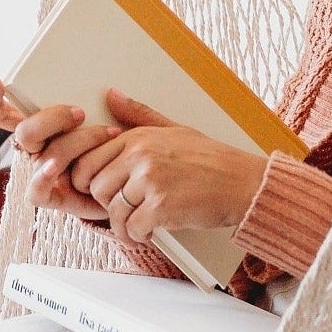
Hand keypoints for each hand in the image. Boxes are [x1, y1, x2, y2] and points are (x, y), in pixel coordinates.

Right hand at [0, 78, 121, 221]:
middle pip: (24, 132)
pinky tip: (55, 168)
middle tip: (80, 112)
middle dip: (49, 119)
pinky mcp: (54, 197)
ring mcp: (45, 174)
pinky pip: (36, 192)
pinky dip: (42, 178)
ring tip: (106, 135)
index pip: (7, 113)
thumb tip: (113, 92)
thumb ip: (123, 109)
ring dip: (73, 143)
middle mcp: (39, 150)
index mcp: (45, 127)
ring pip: (41, 155)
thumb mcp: (128, 125)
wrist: (140, 190)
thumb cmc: (127, 152)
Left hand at [70, 92, 269, 246]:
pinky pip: (132, 228)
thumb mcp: (173, 128)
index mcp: (139, 136)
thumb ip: (138, 115)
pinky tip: (150, 232)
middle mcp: (141, 155)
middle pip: (97, 188)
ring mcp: (150, 180)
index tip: (107, 192)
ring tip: (138, 224)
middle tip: (126, 209)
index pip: (88, 161)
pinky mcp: (161, 206)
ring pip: (113, 211)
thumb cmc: (211, 159)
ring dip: (123, 225)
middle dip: (108, 204)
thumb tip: (111, 96)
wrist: (242, 182)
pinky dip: (138, 235)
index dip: (92, 182)